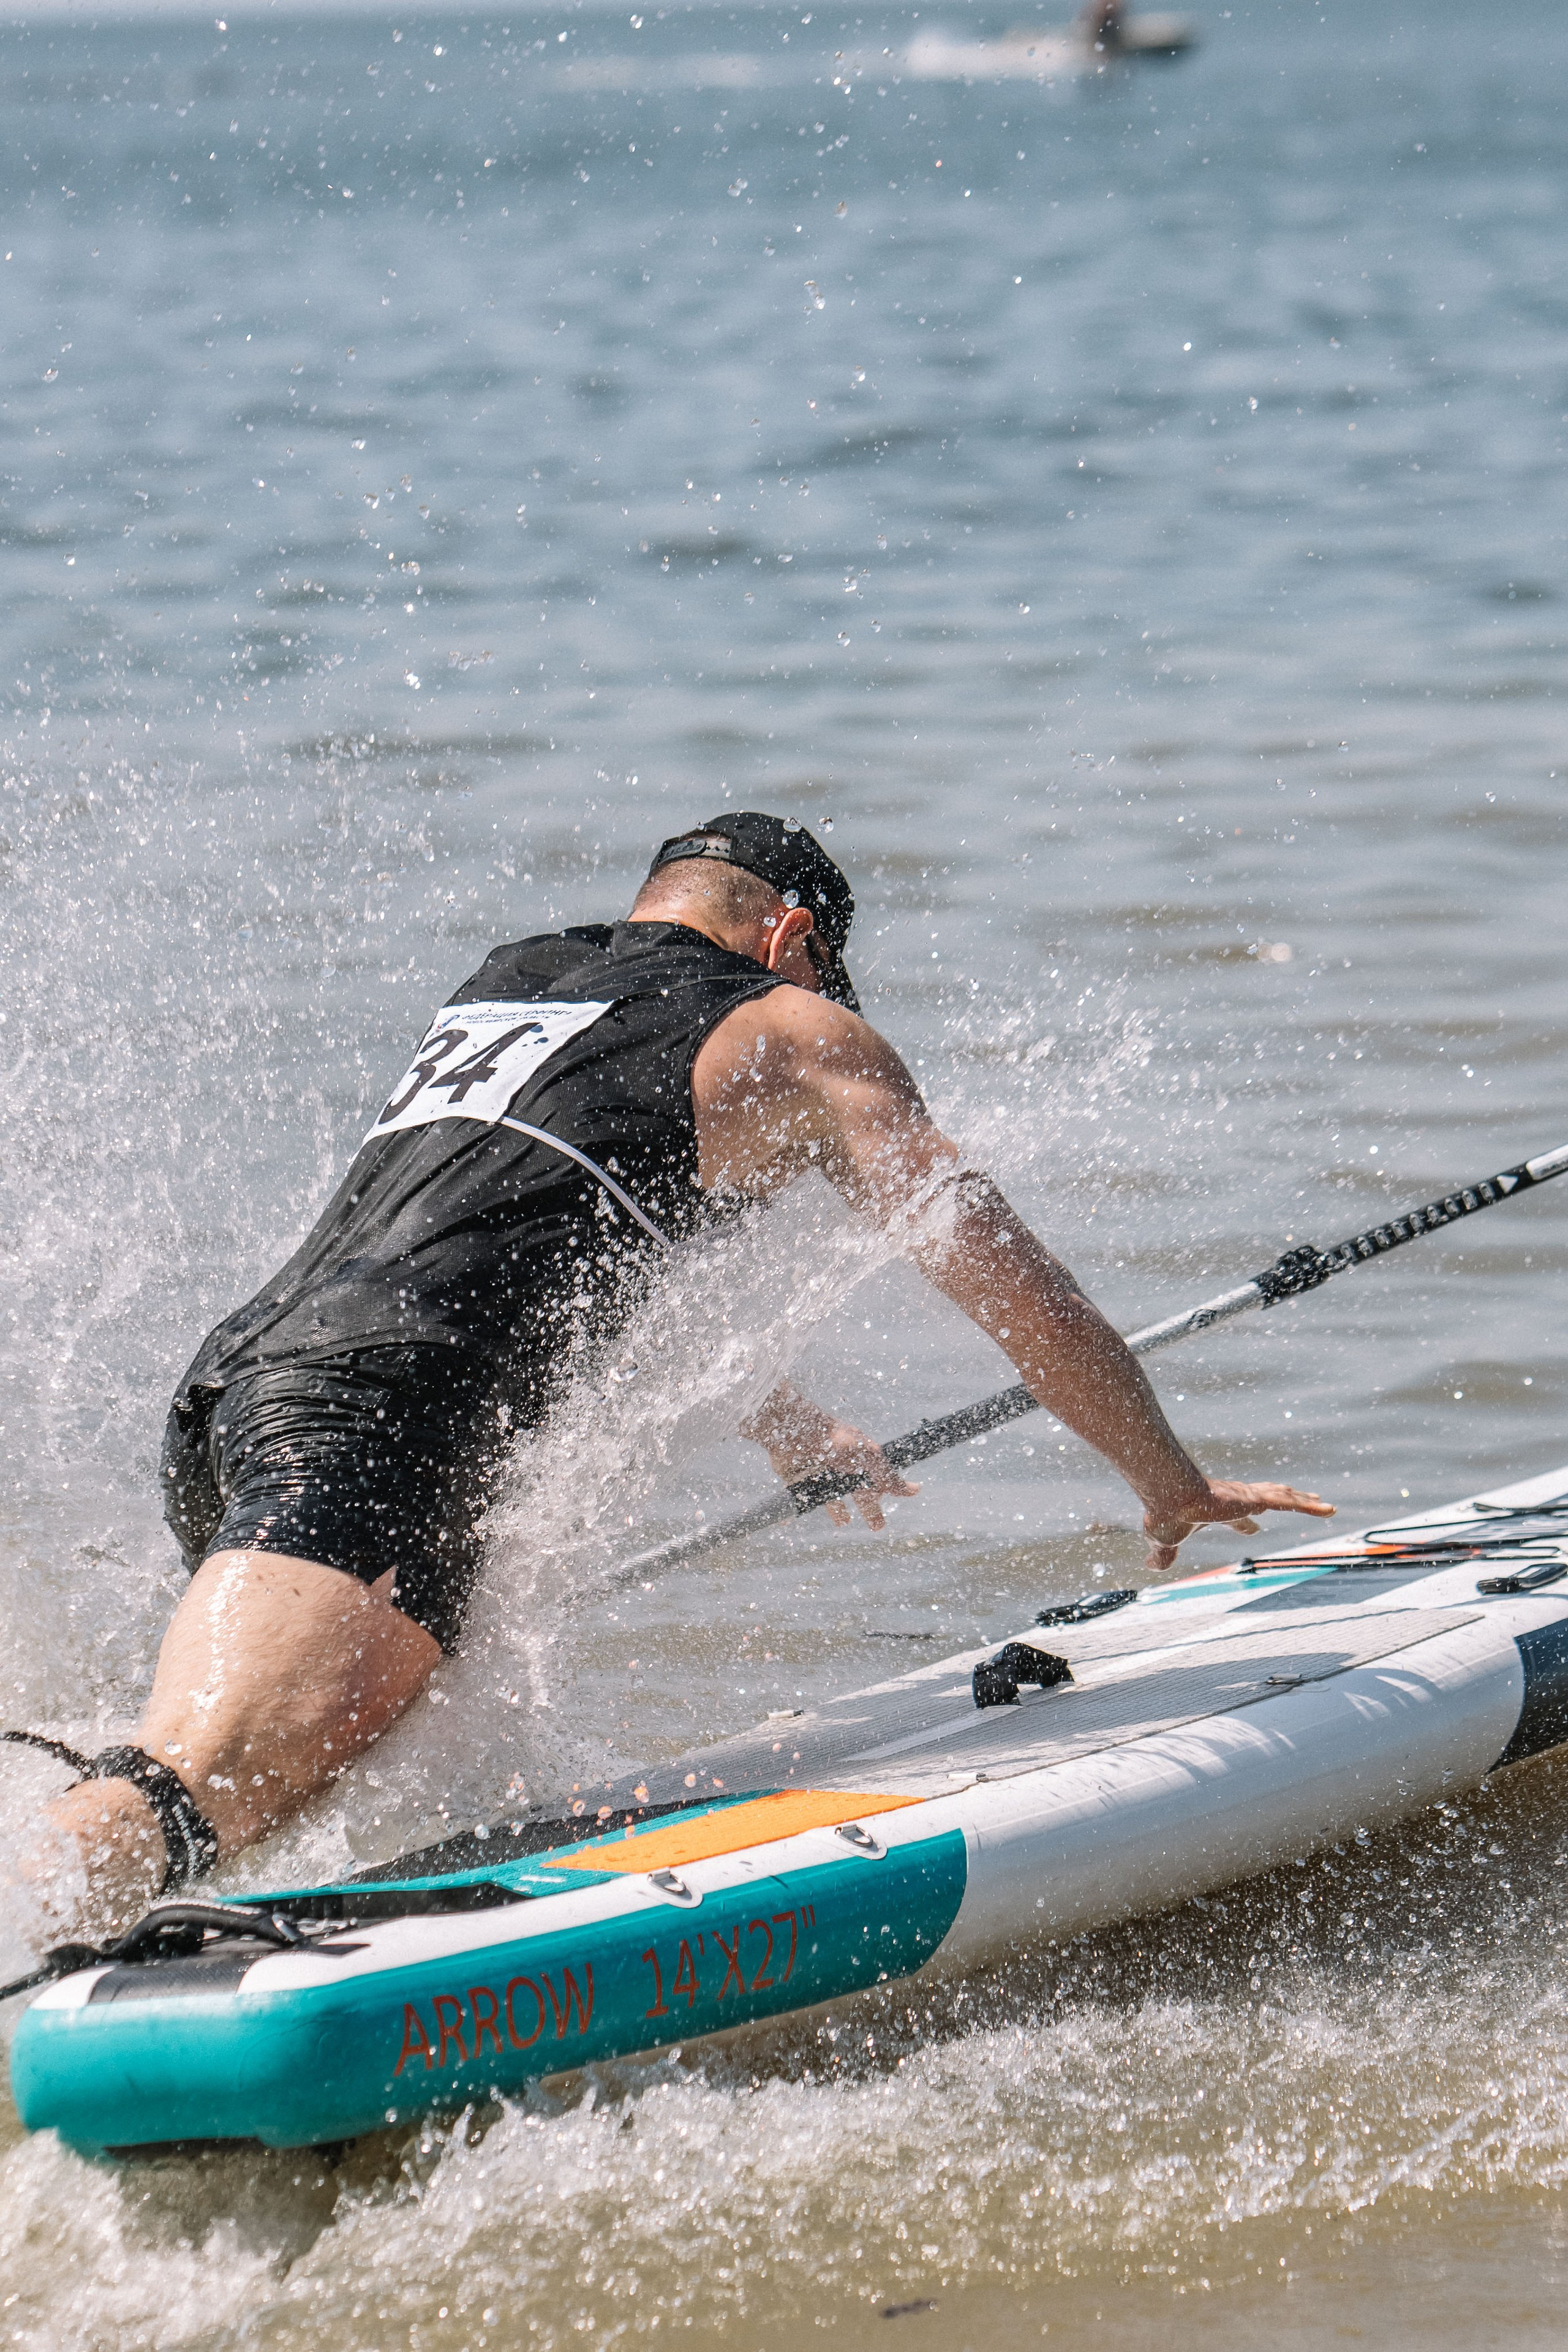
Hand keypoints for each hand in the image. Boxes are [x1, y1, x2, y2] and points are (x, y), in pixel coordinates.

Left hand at [741, 1385, 918, 1529]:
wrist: (795, 1430)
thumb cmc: (835, 1441)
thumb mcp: (867, 1459)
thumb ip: (888, 1477)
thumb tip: (917, 1491)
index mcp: (859, 1455)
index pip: (876, 1478)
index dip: (883, 1491)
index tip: (890, 1500)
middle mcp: (840, 1464)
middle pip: (857, 1491)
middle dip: (868, 1507)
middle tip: (877, 1526)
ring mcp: (818, 1471)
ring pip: (831, 1495)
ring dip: (839, 1510)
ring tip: (843, 1522)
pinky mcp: (798, 1478)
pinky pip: (804, 1496)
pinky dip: (807, 1505)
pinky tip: (817, 1519)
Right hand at [1142, 1478, 1335, 1572]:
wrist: (1170, 1498)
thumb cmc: (1165, 1516)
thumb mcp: (1164, 1541)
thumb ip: (1162, 1554)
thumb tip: (1150, 1568)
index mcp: (1219, 1510)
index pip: (1239, 1516)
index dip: (1248, 1523)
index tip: (1256, 1527)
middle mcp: (1237, 1500)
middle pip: (1268, 1499)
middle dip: (1286, 1500)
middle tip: (1301, 1501)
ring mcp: (1249, 1497)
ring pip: (1285, 1497)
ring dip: (1306, 1501)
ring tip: (1325, 1506)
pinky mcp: (1256, 1498)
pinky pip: (1291, 1502)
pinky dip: (1312, 1507)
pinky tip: (1330, 1510)